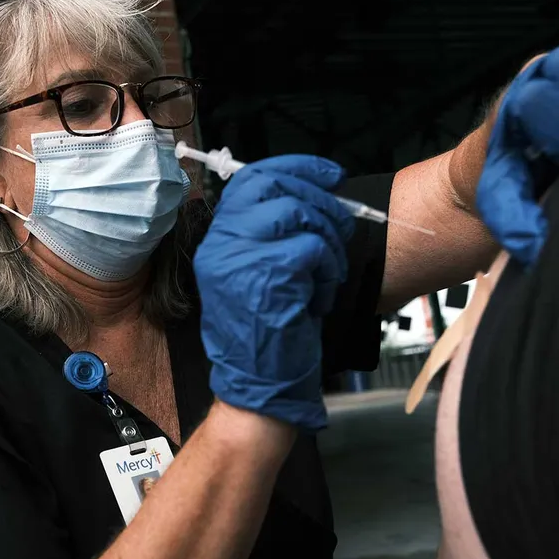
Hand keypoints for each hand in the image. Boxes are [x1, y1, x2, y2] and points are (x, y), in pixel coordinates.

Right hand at [194, 155, 352, 431]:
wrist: (258, 390)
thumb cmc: (267, 336)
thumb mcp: (258, 275)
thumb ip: (272, 234)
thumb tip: (316, 193)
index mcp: (217, 241)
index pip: (252, 177)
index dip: (296, 168)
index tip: (329, 175)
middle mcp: (220, 245)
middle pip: (276, 185)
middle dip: (321, 200)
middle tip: (341, 227)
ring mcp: (238, 259)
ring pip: (299, 213)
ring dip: (330, 240)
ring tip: (328, 273)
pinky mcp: (265, 277)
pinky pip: (313, 248)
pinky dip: (328, 270)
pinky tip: (321, 296)